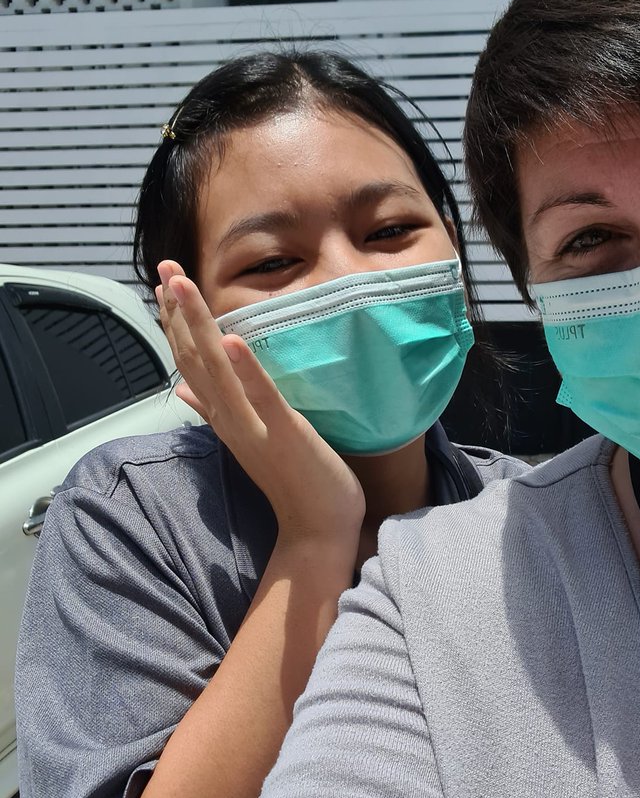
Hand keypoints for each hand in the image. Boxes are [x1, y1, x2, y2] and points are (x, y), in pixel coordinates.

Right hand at [156, 262, 364, 547]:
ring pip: (215, 370)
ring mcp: (253, 427)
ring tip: (182, 285)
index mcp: (223, 417)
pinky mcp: (283, 434)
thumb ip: (214, 410)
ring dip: (197, 326)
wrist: (316, 530)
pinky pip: (259, 397)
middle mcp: (229, 419)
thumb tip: (182, 388)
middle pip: (192, 357)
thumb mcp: (249, 437)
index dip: (175, 321)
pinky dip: (243, 368)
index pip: (188, 360)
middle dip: (178, 311)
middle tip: (165, 267)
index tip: (166, 282)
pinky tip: (229, 338)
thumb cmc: (291, 481)